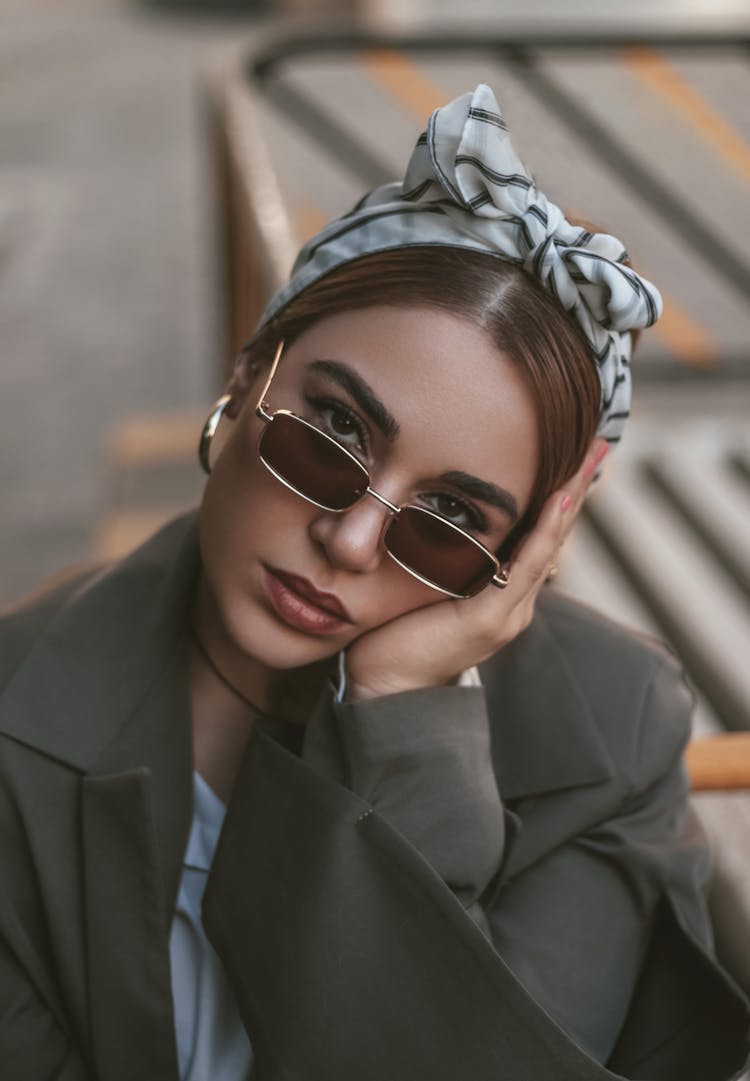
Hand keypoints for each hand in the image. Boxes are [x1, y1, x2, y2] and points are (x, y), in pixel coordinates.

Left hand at [345, 438, 608, 699]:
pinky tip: (557, 501)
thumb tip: (438, 510)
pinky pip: (523, 568)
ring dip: (569, 498)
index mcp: (504, 591)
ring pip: (547, 544)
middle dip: (577, 486)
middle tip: (599, 442)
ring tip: (590, 460)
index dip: (561, 492)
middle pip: (555, 533)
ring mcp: (508, 612)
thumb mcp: (428, 582)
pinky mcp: (489, 620)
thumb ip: (446, 554)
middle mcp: (516, 601)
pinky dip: (542, 532)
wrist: (381, 687)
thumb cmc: (396, 632)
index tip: (577, 451)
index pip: (540, 533)